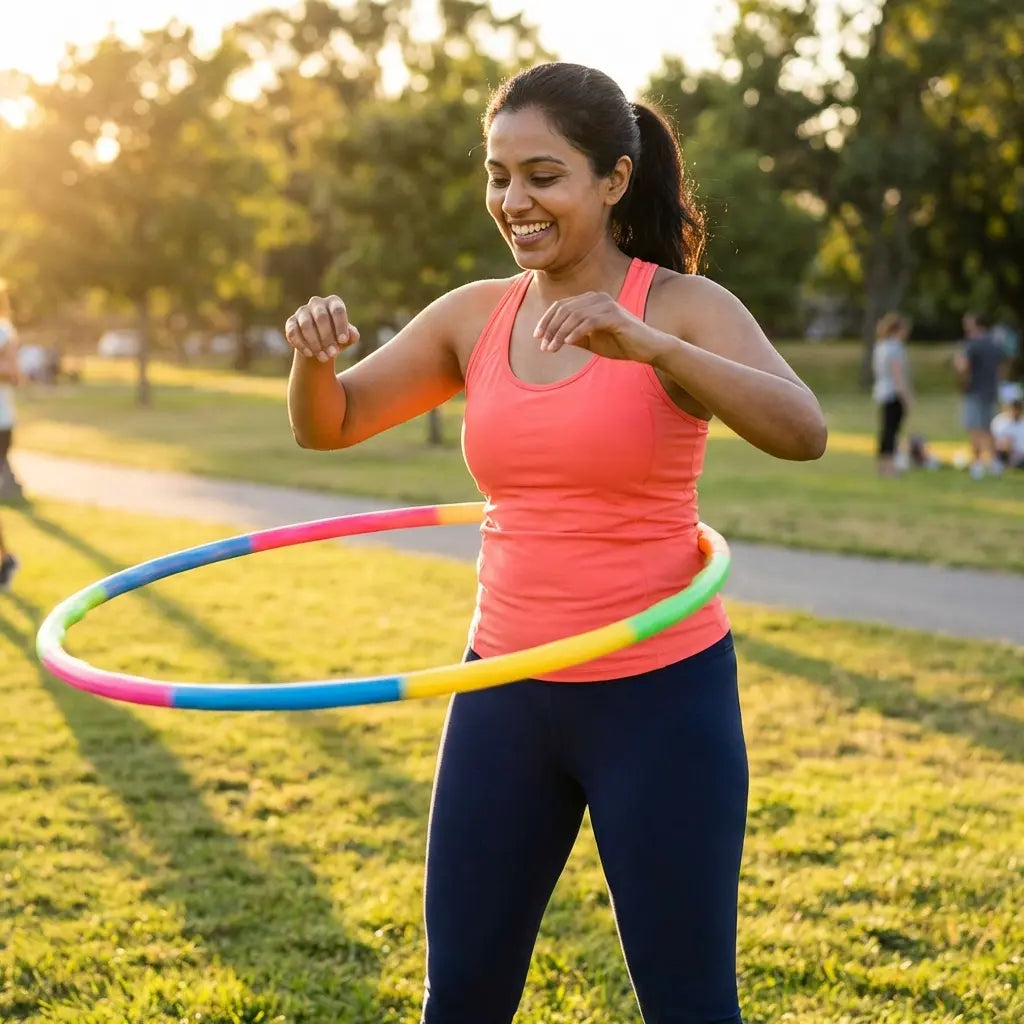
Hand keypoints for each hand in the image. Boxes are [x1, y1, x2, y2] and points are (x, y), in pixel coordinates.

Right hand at [285, 295, 360, 362]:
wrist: (321, 345)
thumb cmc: (338, 337)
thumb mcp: (348, 338)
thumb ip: (352, 335)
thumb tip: (353, 336)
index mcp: (333, 302)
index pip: (338, 310)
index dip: (340, 325)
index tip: (343, 341)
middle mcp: (316, 303)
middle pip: (321, 317)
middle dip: (327, 337)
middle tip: (333, 353)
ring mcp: (302, 312)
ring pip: (306, 325)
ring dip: (315, 343)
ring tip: (323, 357)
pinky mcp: (290, 323)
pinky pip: (293, 333)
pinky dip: (301, 344)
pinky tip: (309, 354)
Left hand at [533, 292, 666, 363]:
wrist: (647, 348)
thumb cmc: (620, 344)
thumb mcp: (591, 341)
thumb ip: (574, 337)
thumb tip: (553, 338)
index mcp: (590, 301)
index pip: (561, 306)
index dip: (546, 321)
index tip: (537, 337)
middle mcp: (597, 298)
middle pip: (565, 309)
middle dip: (550, 328)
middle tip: (543, 346)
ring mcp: (607, 305)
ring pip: (575, 316)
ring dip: (560, 333)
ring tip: (551, 349)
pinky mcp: (615, 316)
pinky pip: (589, 322)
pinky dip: (576, 332)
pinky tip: (567, 343)